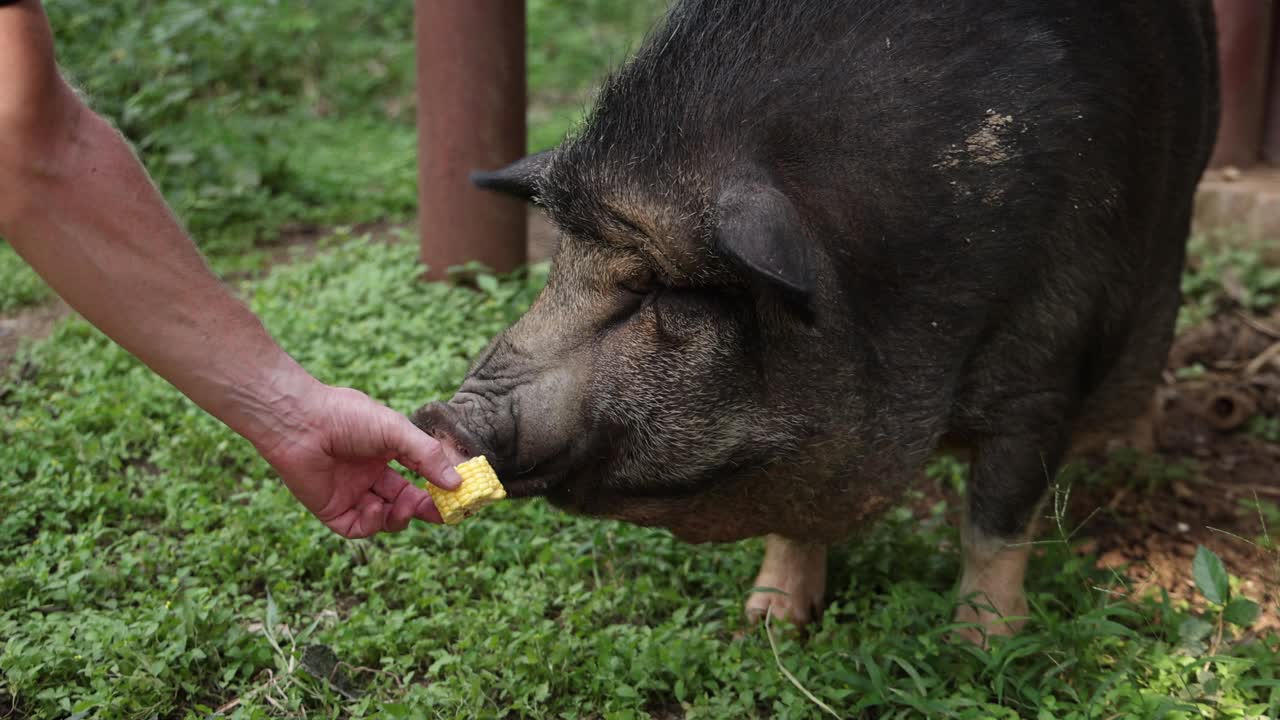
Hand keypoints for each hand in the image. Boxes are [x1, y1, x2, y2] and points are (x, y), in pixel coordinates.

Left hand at [255, 384, 463, 538]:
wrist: (300, 421)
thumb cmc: (347, 416)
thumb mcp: (397, 432)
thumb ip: (428, 456)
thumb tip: (457, 483)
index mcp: (383, 453)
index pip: (416, 477)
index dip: (436, 489)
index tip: (457, 497)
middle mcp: (367, 474)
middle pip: (403, 502)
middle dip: (424, 509)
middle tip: (444, 514)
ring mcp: (349, 492)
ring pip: (383, 518)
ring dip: (400, 517)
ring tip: (406, 507)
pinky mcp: (330, 509)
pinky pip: (357, 527)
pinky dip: (371, 522)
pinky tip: (373, 504)